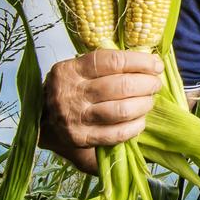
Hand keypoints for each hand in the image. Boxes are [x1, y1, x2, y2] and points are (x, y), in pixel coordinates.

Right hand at [39, 49, 163, 172]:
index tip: (156, 64)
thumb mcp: (79, 70)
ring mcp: (75, 117)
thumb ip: (107, 65)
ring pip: (121, 110)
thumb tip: (148, 62)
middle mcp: (71, 92)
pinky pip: (117, 133)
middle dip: (146, 84)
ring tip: (149, 101)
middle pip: (120, 86)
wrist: (42, 120)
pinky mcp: (81, 138)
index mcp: (71, 70)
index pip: (112, 61)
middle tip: (155, 84)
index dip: (140, 62)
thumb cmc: (72, 90)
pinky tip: (141, 121)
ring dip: (143, 105)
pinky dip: (135, 126)